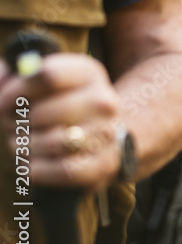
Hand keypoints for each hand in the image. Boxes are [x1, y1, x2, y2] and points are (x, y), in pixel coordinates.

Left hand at [0, 54, 121, 189]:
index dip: (16, 90)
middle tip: (13, 126)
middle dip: (18, 123)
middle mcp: (104, 101)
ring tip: (23, 144)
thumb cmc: (59, 106)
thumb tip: (1, 79)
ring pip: (53, 142)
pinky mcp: (105, 163)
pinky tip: (32, 163)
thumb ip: (14, 77)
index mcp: (89, 73)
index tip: (4, 102)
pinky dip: (39, 169)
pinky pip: (64, 170)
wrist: (101, 135)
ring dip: (28, 146)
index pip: (48, 75)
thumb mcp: (42, 84)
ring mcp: (107, 133)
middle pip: (43, 113)